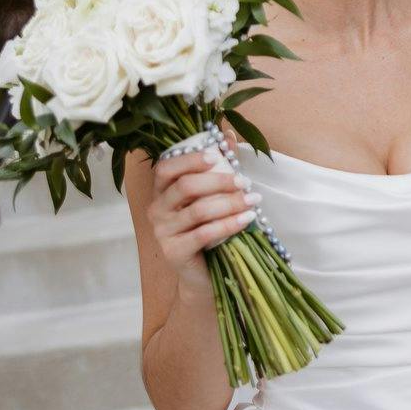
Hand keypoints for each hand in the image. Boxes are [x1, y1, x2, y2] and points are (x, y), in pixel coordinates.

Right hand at [148, 137, 258, 296]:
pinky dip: (229, 224)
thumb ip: (218, 165)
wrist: (203, 273)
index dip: (190, 159)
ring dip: (230, 203)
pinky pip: (204, 233)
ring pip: (198, 210)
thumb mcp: (212, 195)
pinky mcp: (174, 251)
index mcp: (161, 190)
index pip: (166, 167)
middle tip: (245, 182)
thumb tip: (228, 136)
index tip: (216, 155)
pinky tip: (247, 219)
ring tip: (253, 200)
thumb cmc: (207, 228)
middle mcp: (156, 209)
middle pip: (185, 186)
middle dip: (219, 181)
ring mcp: (162, 231)